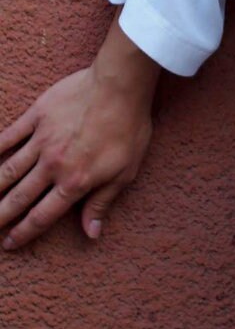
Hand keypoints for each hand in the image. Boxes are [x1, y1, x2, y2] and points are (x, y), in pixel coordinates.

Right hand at [0, 61, 154, 250]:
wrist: (120, 85)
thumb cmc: (129, 127)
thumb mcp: (126, 171)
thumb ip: (103, 202)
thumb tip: (91, 233)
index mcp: (74, 182)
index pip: (42, 215)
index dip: (24, 232)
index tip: (9, 243)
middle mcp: (52, 165)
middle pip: (19, 198)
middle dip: (0, 216)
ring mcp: (42, 140)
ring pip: (8, 170)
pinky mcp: (37, 116)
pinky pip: (10, 136)